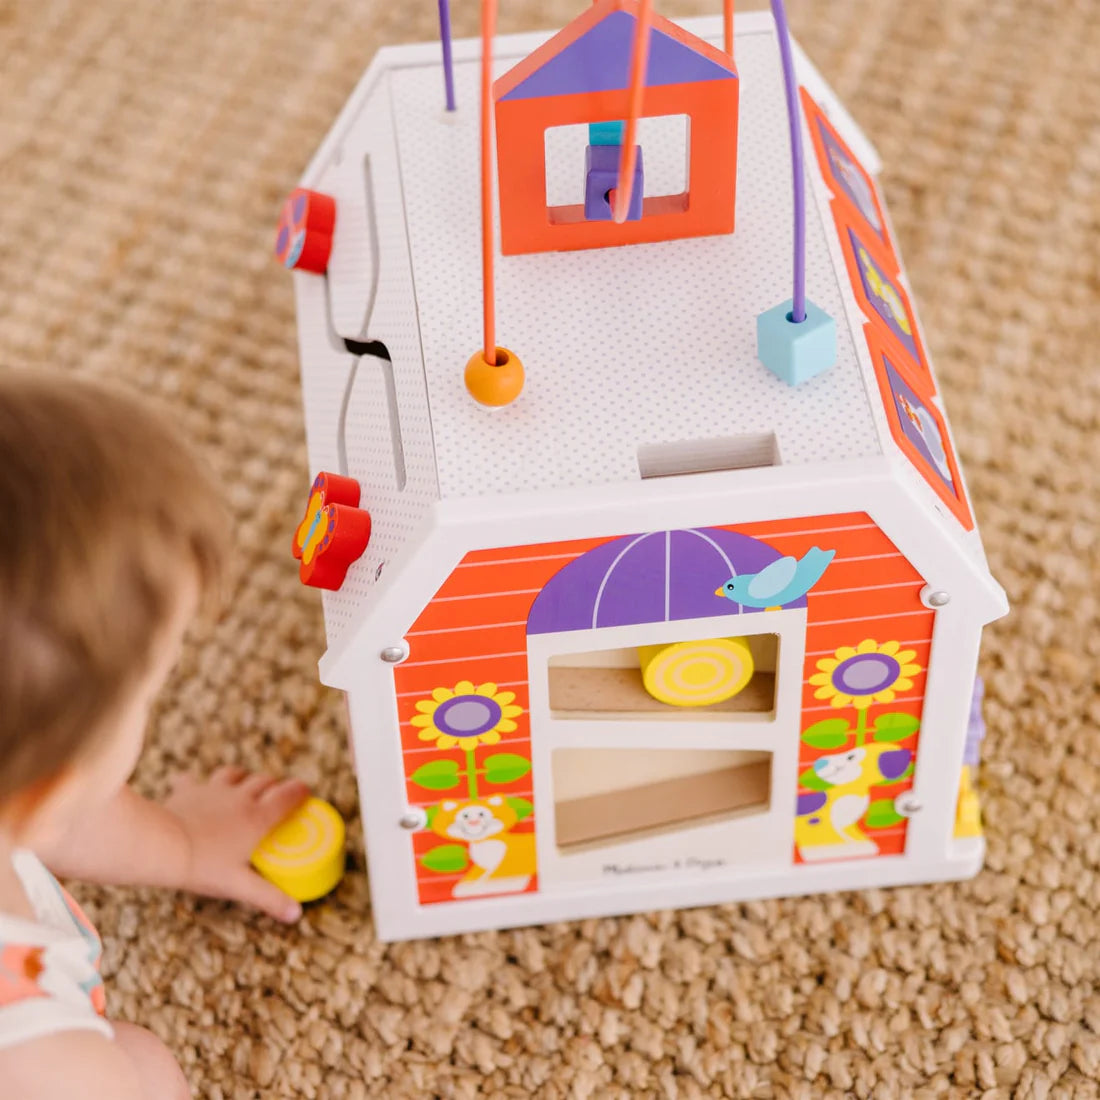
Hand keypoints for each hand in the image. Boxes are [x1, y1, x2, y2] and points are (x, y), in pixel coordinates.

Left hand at [163, 767, 311, 922]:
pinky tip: (193, 787)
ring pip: (234, 774)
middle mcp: (239, 798)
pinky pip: (192, 779)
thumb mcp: (239, 885)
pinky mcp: (188, 790)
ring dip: (243, 777)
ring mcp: (213, 791)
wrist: (162, 846)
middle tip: (276, 795)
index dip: (300, 792)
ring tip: (243, 784)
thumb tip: (295, 914)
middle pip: (264, 781)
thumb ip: (269, 898)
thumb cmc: (203, 866)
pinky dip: (195, 782)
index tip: (306, 793)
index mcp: (257, 818)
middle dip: (274, 785)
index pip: (287, 796)